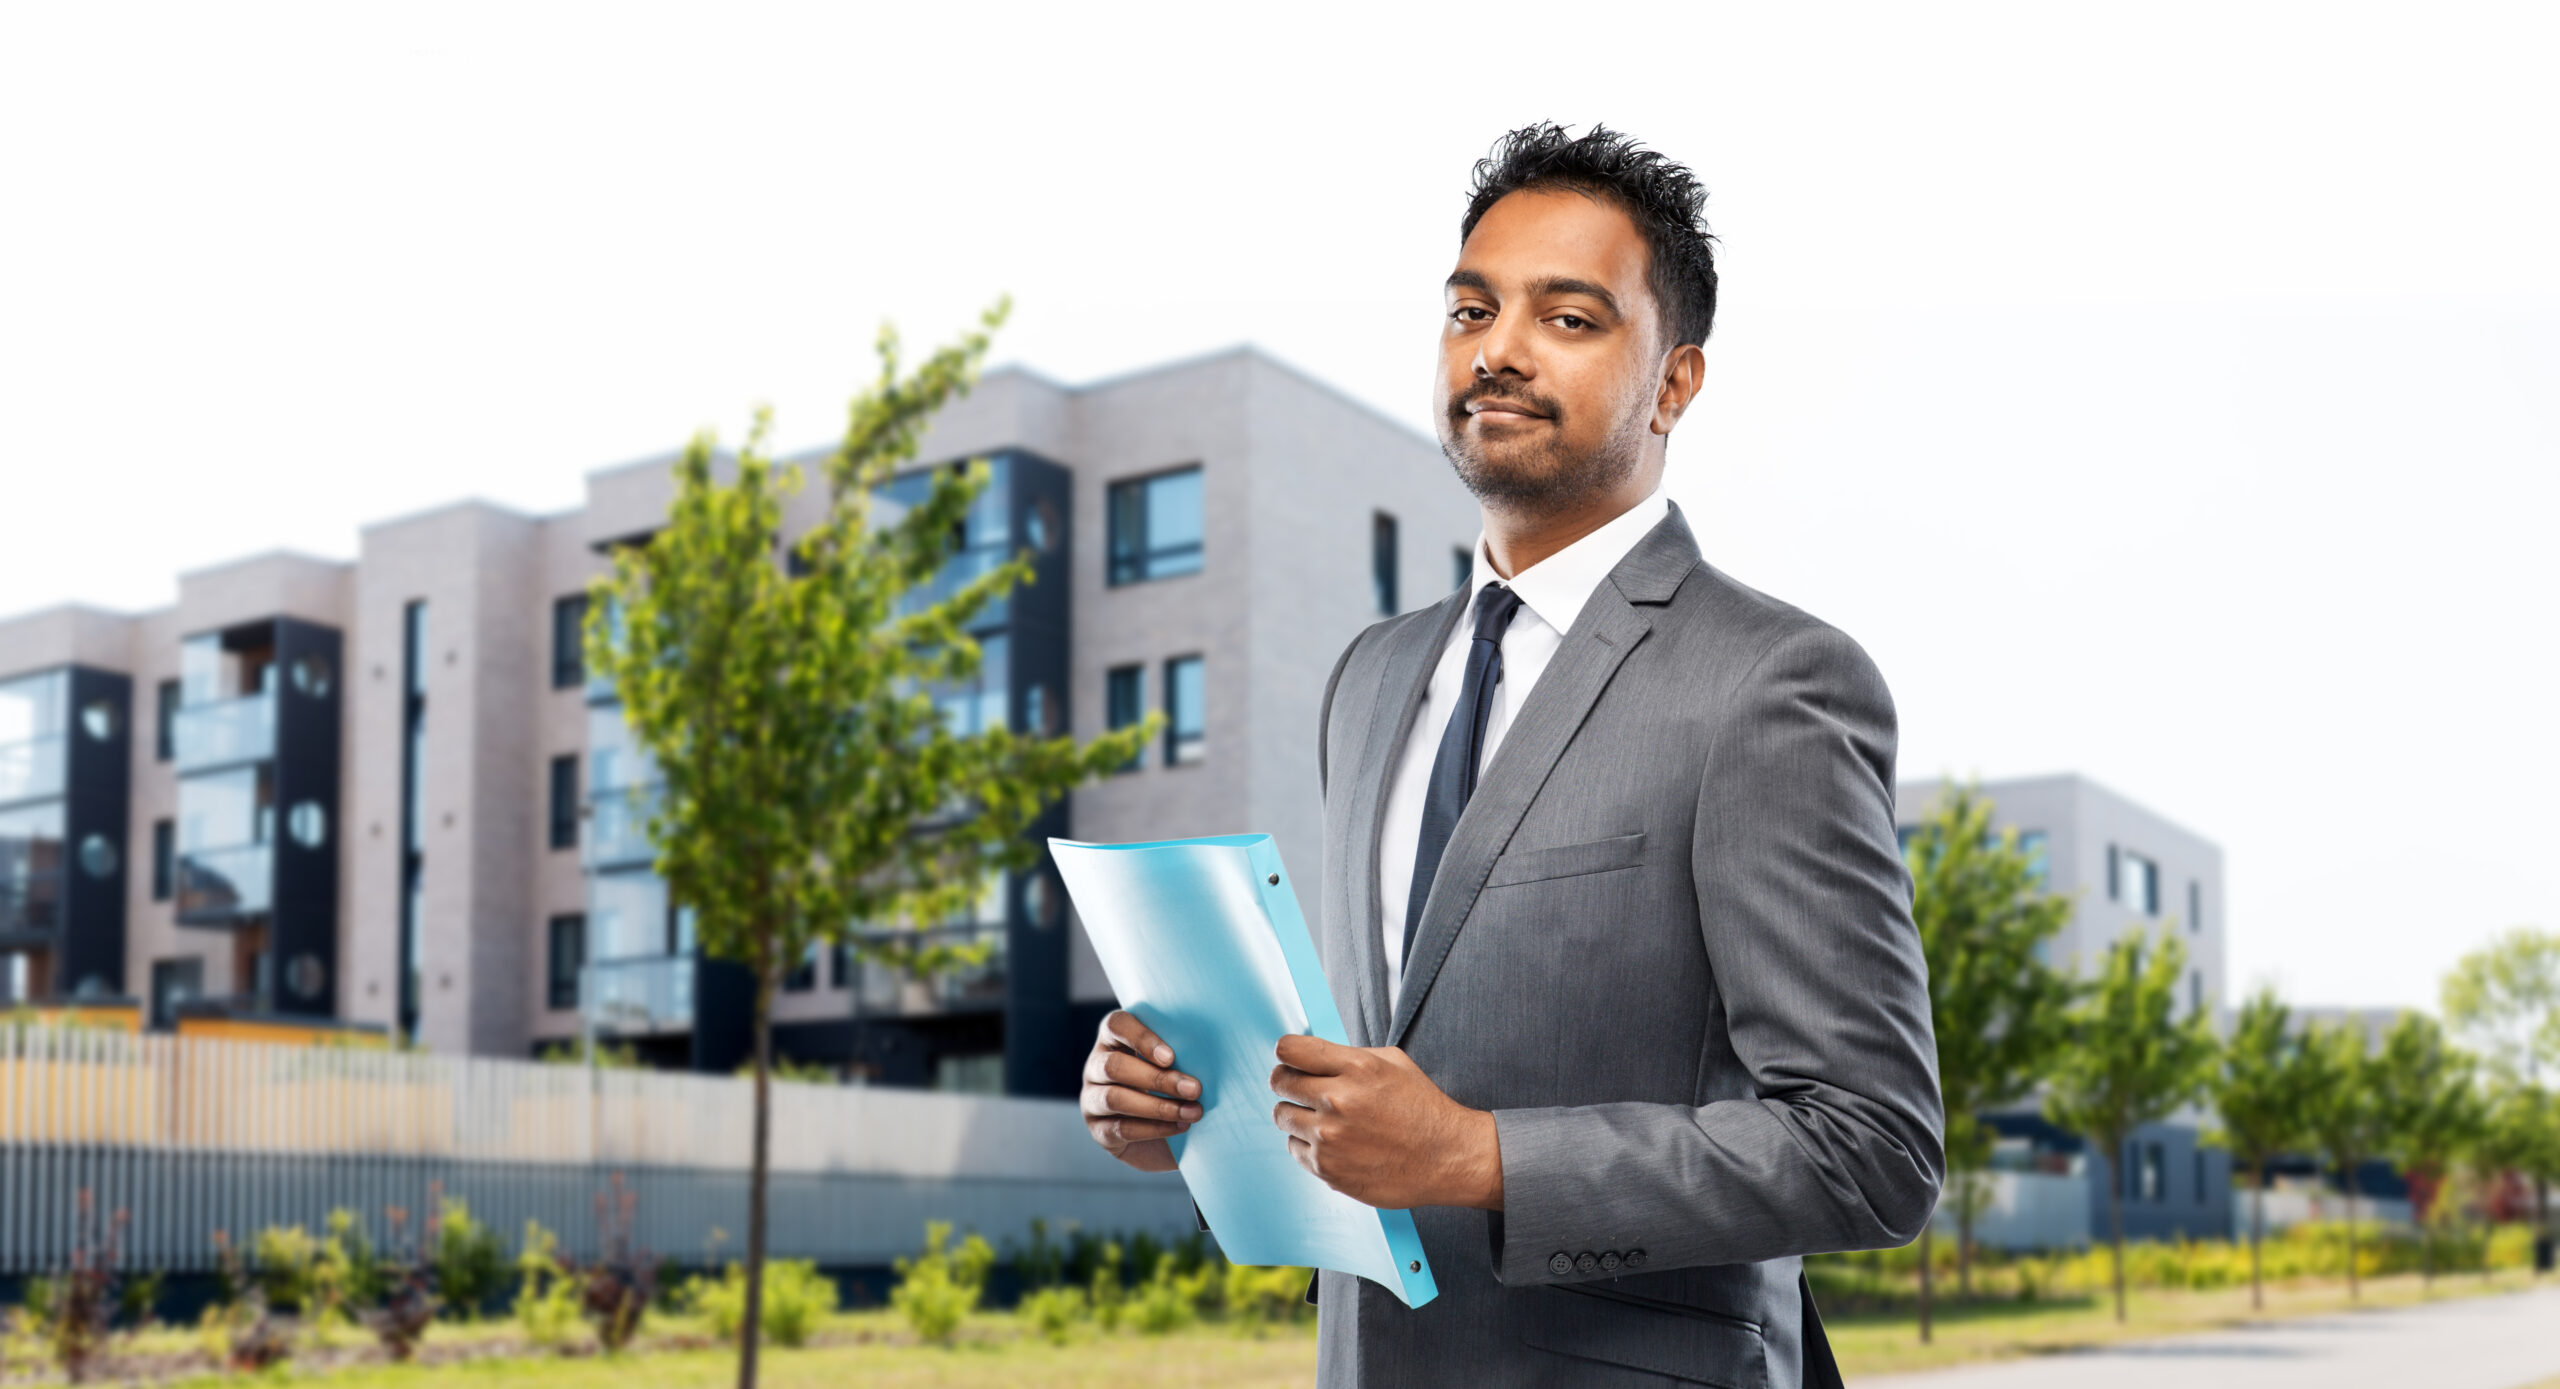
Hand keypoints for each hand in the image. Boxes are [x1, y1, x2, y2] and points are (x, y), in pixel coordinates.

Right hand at [1080, 1010, 1201, 1173]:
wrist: (1169, 1138)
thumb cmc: (1177, 1088)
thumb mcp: (1178, 1065)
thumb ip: (1183, 1054)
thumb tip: (1206, 1054)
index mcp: (1115, 1039)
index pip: (1116, 1024)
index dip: (1141, 1038)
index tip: (1171, 1057)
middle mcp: (1097, 1066)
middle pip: (1114, 1066)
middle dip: (1158, 1079)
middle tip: (1195, 1089)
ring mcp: (1092, 1099)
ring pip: (1114, 1099)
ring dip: (1158, 1107)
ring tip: (1193, 1112)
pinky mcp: (1098, 1130)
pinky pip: (1121, 1129)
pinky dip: (1154, 1128)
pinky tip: (1181, 1127)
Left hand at [1269, 1035, 1502, 1210]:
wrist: (1448, 1158)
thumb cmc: (1422, 1108)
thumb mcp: (1393, 1063)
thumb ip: (1348, 1055)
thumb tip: (1310, 1053)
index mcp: (1356, 1068)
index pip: (1289, 1049)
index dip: (1287, 1052)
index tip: (1292, 1059)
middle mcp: (1338, 1101)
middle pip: (1279, 1081)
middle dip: (1288, 1081)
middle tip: (1304, 1089)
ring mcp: (1330, 1138)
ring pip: (1282, 1116)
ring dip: (1297, 1114)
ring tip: (1324, 1118)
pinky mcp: (1327, 1169)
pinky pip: (1294, 1148)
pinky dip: (1308, 1144)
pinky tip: (1335, 1143)